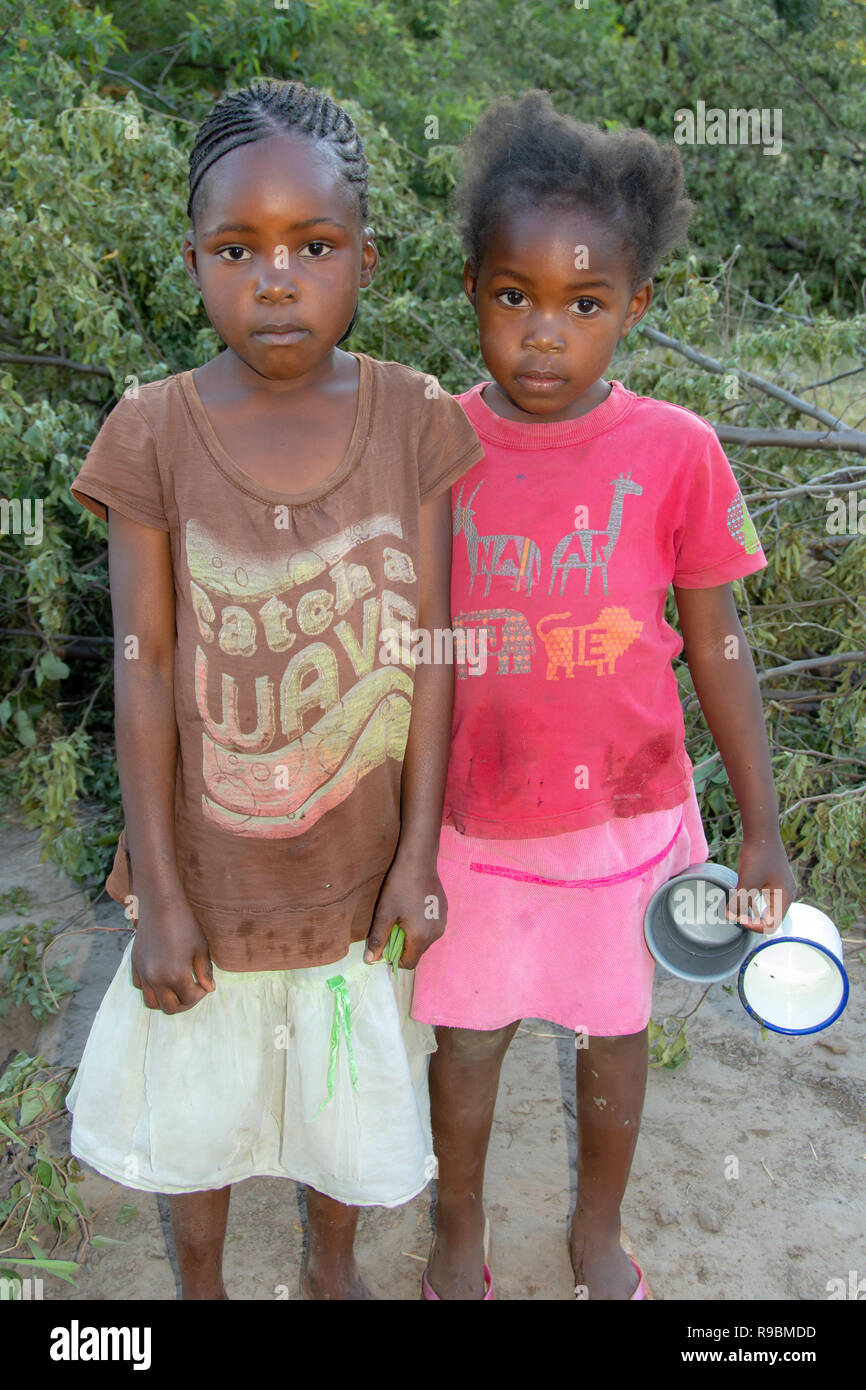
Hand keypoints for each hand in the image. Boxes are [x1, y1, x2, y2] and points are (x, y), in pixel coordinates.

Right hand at [131, 890, 215, 1012]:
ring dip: (165, 1000)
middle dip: (184, 1003)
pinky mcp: (134, 965)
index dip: (201, 994)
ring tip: (176, 988)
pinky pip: (140, 987)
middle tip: (192, 990)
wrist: (159, 905)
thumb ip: (204, 971)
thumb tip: (209, 989)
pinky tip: (162, 976)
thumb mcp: (201, 947)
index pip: (190, 999)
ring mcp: (143, 973)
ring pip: (152, 1002)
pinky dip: (151, 988)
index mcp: (176, 975)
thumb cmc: (184, 923)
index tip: (204, 984)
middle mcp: (156, 978)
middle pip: (170, 1008)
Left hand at [365, 855, 446, 968]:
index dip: (394, 958)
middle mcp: (436, 934)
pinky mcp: (445, 913)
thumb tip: (370, 960)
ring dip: (412, 935)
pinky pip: (431, 928)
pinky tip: (414, 907)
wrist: (418, 862)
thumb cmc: (399, 888)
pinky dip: (421, 925)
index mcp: (421, 937)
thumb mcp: (384, 914)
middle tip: (393, 924)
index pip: (408, 963)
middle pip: (417, 952)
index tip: (386, 941)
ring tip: (403, 914)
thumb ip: (378, 939)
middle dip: (403, 945)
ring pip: (424, 940)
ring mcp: (443, 923)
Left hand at [726, 833, 796, 933]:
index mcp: (785, 897)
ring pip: (766, 910)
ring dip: (752, 912)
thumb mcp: (747, 881)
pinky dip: (753, 903)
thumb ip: (739, 901)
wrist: (761, 833)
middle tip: (735, 915)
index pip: (771, 924)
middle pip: (770, 919)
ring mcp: (781, 888)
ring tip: (736, 909)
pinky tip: (740, 900)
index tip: (738, 918)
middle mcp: (787, 895)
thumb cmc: (757, 856)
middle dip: (752, 920)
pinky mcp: (773, 882)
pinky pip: (764, 900)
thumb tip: (729, 917)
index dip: (754, 926)